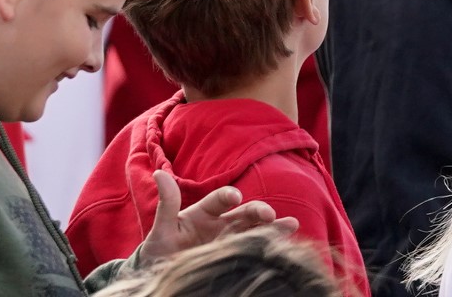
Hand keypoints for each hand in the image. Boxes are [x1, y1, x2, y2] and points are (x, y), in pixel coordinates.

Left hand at [137, 171, 298, 264]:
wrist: (163, 277)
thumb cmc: (160, 250)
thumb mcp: (162, 229)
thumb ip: (167, 204)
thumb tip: (159, 173)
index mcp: (204, 213)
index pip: (219, 199)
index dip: (227, 196)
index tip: (235, 197)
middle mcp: (221, 225)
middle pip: (244, 214)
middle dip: (258, 211)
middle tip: (270, 214)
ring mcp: (231, 243)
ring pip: (256, 231)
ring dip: (273, 227)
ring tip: (292, 224)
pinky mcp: (237, 260)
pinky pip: (256, 251)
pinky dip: (271, 247)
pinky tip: (286, 245)